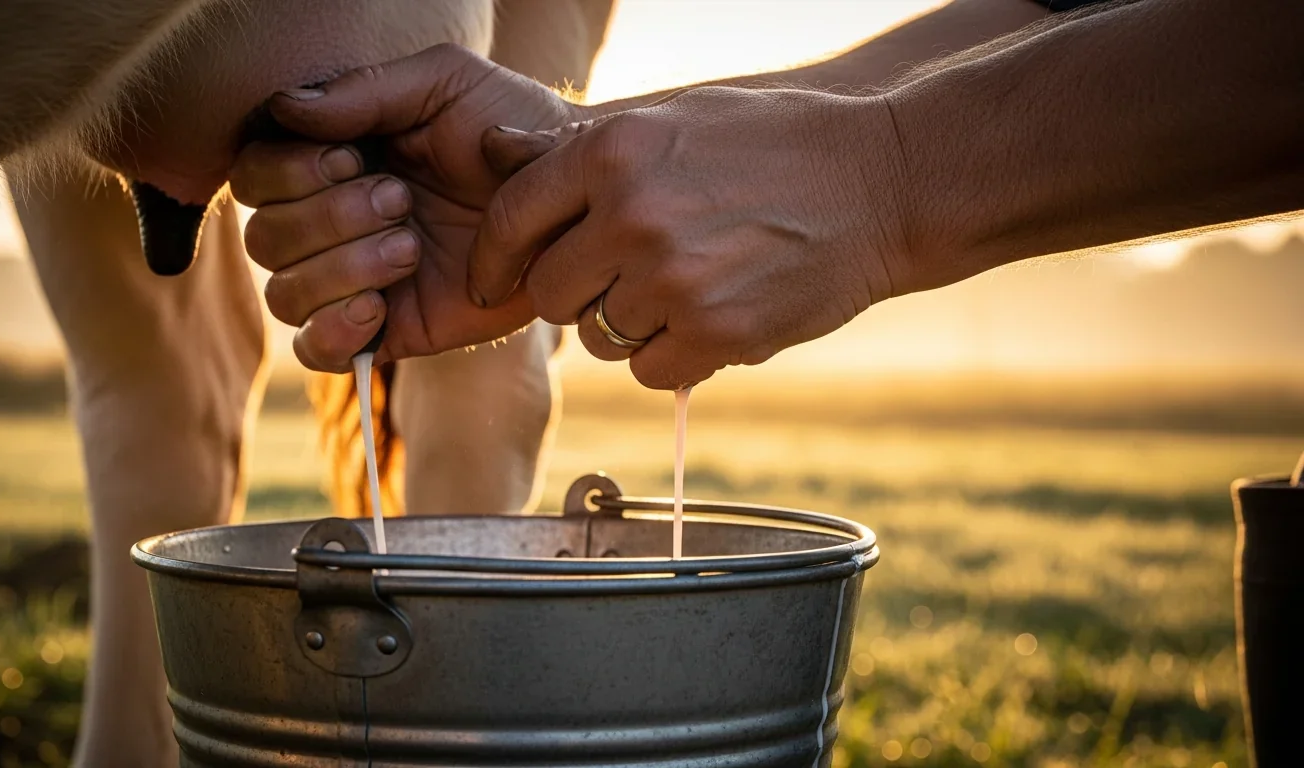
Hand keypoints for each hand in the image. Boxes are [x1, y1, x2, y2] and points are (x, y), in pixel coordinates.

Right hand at [229, 43, 585, 370]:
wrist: (571, 197)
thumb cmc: (510, 129)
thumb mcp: (443, 85)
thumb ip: (363, 93)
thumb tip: (284, 108)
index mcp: (331, 160)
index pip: (255, 175)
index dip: (289, 172)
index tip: (352, 157)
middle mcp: (332, 222)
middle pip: (264, 237)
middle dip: (328, 218)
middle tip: (402, 201)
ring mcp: (356, 280)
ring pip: (284, 294)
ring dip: (341, 268)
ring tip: (410, 248)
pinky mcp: (387, 330)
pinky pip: (317, 352)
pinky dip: (333, 331)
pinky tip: (379, 305)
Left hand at [469, 86, 912, 389]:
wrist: (884, 181)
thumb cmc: (775, 142)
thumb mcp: (674, 119)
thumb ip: (580, 147)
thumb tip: (493, 151)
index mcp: (614, 151)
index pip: (512, 218)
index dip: (494, 258)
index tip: (493, 281)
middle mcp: (634, 215)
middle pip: (551, 292)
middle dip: (575, 293)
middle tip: (619, 278)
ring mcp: (675, 280)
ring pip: (600, 338)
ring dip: (627, 326)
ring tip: (682, 289)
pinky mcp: (718, 333)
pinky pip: (651, 371)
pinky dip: (672, 358)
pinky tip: (710, 318)